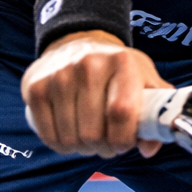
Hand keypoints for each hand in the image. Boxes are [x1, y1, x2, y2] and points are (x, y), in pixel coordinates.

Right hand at [22, 30, 171, 158]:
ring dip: (83, 149)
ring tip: (90, 138)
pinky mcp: (36, 87)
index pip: (122, 113)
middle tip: (107, 142)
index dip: (124, 139)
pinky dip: (62, 146)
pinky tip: (70, 137)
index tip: (125, 144)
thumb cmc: (116, 70)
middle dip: (104, 148)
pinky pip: (49, 136)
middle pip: (93, 133)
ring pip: (71, 138)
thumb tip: (149, 149)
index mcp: (122, 63)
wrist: (77, 43)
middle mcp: (88, 64)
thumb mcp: (144, 81)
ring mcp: (59, 75)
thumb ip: (156, 113)